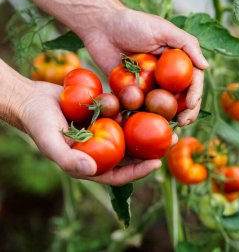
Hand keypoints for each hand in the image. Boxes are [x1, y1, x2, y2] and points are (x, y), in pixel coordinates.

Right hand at [19, 80, 174, 184]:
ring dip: (147, 125)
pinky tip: (149, 98)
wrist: (32, 99)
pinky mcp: (102, 110)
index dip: (137, 171)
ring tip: (168, 118)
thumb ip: (68, 159)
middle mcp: (99, 148)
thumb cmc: (37, 124)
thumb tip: (92, 171)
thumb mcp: (50, 143)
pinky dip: (134, 107)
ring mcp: (102, 128)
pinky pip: (121, 110)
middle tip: (173, 139)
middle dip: (151, 148)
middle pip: (129, 152)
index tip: (157, 164)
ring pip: (129, 130)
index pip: (118, 173)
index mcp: (90, 162)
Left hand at [83, 7, 208, 125]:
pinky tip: (144, 124)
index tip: (191, 104)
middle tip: (182, 123)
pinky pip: (138, 106)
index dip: (194, 93)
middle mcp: (164, 74)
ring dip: (166, 118)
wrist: (101, 27)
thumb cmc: (133, 23)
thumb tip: (206, 66)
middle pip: (179, 96)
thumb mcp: (163, 29)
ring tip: (168, 128)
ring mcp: (147, 84)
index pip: (192, 80)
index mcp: (176, 60)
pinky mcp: (129, 90)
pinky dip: (142, 115)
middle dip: (184, 111)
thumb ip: (186, 44)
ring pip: (160, 105)